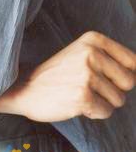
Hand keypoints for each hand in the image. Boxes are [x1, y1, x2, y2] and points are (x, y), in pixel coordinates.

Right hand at [0, 31, 135, 121]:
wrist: (26, 88)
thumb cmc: (59, 74)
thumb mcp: (82, 53)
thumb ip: (110, 59)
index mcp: (93, 39)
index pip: (133, 62)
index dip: (121, 75)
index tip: (104, 77)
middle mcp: (91, 53)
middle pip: (129, 82)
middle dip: (113, 90)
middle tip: (89, 86)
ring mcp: (87, 74)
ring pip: (119, 100)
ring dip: (102, 102)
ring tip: (79, 93)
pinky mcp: (83, 96)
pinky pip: (106, 112)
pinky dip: (93, 112)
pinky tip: (75, 103)